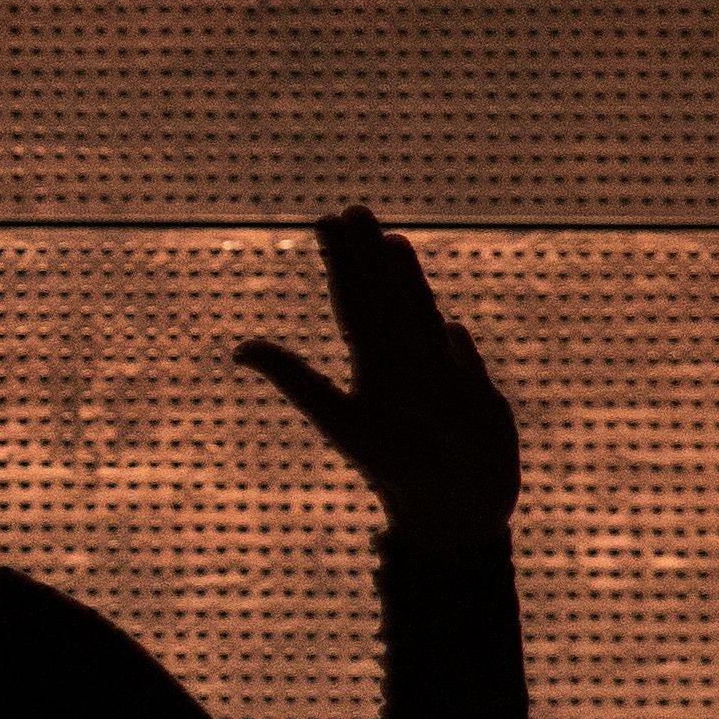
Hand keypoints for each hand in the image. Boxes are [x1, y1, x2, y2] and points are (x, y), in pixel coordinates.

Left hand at [235, 205, 520, 539]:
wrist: (452, 510)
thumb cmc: (394, 467)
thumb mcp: (340, 419)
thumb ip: (296, 380)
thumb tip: (240, 348)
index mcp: (373, 368)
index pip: (353, 303)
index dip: (341, 265)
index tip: (328, 222)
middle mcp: (403, 368)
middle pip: (383, 300)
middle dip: (370, 257)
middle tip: (355, 209)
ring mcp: (441, 381)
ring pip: (420, 319)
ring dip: (407, 283)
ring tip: (392, 242)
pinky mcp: (479, 400)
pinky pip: (462, 365)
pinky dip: (456, 346)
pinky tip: (451, 330)